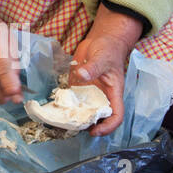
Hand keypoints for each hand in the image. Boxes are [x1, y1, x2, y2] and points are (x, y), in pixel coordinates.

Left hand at [69, 4, 142, 135]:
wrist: (99, 42)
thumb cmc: (108, 49)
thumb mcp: (102, 57)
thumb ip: (92, 67)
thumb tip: (82, 75)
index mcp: (113, 93)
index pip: (116, 116)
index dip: (108, 127)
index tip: (94, 130)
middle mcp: (102, 98)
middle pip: (99, 120)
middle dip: (87, 126)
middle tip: (72, 127)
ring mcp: (90, 96)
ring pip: (84, 114)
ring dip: (74, 120)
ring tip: (61, 122)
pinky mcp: (79, 91)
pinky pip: (73, 104)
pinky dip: (66, 109)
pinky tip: (56, 110)